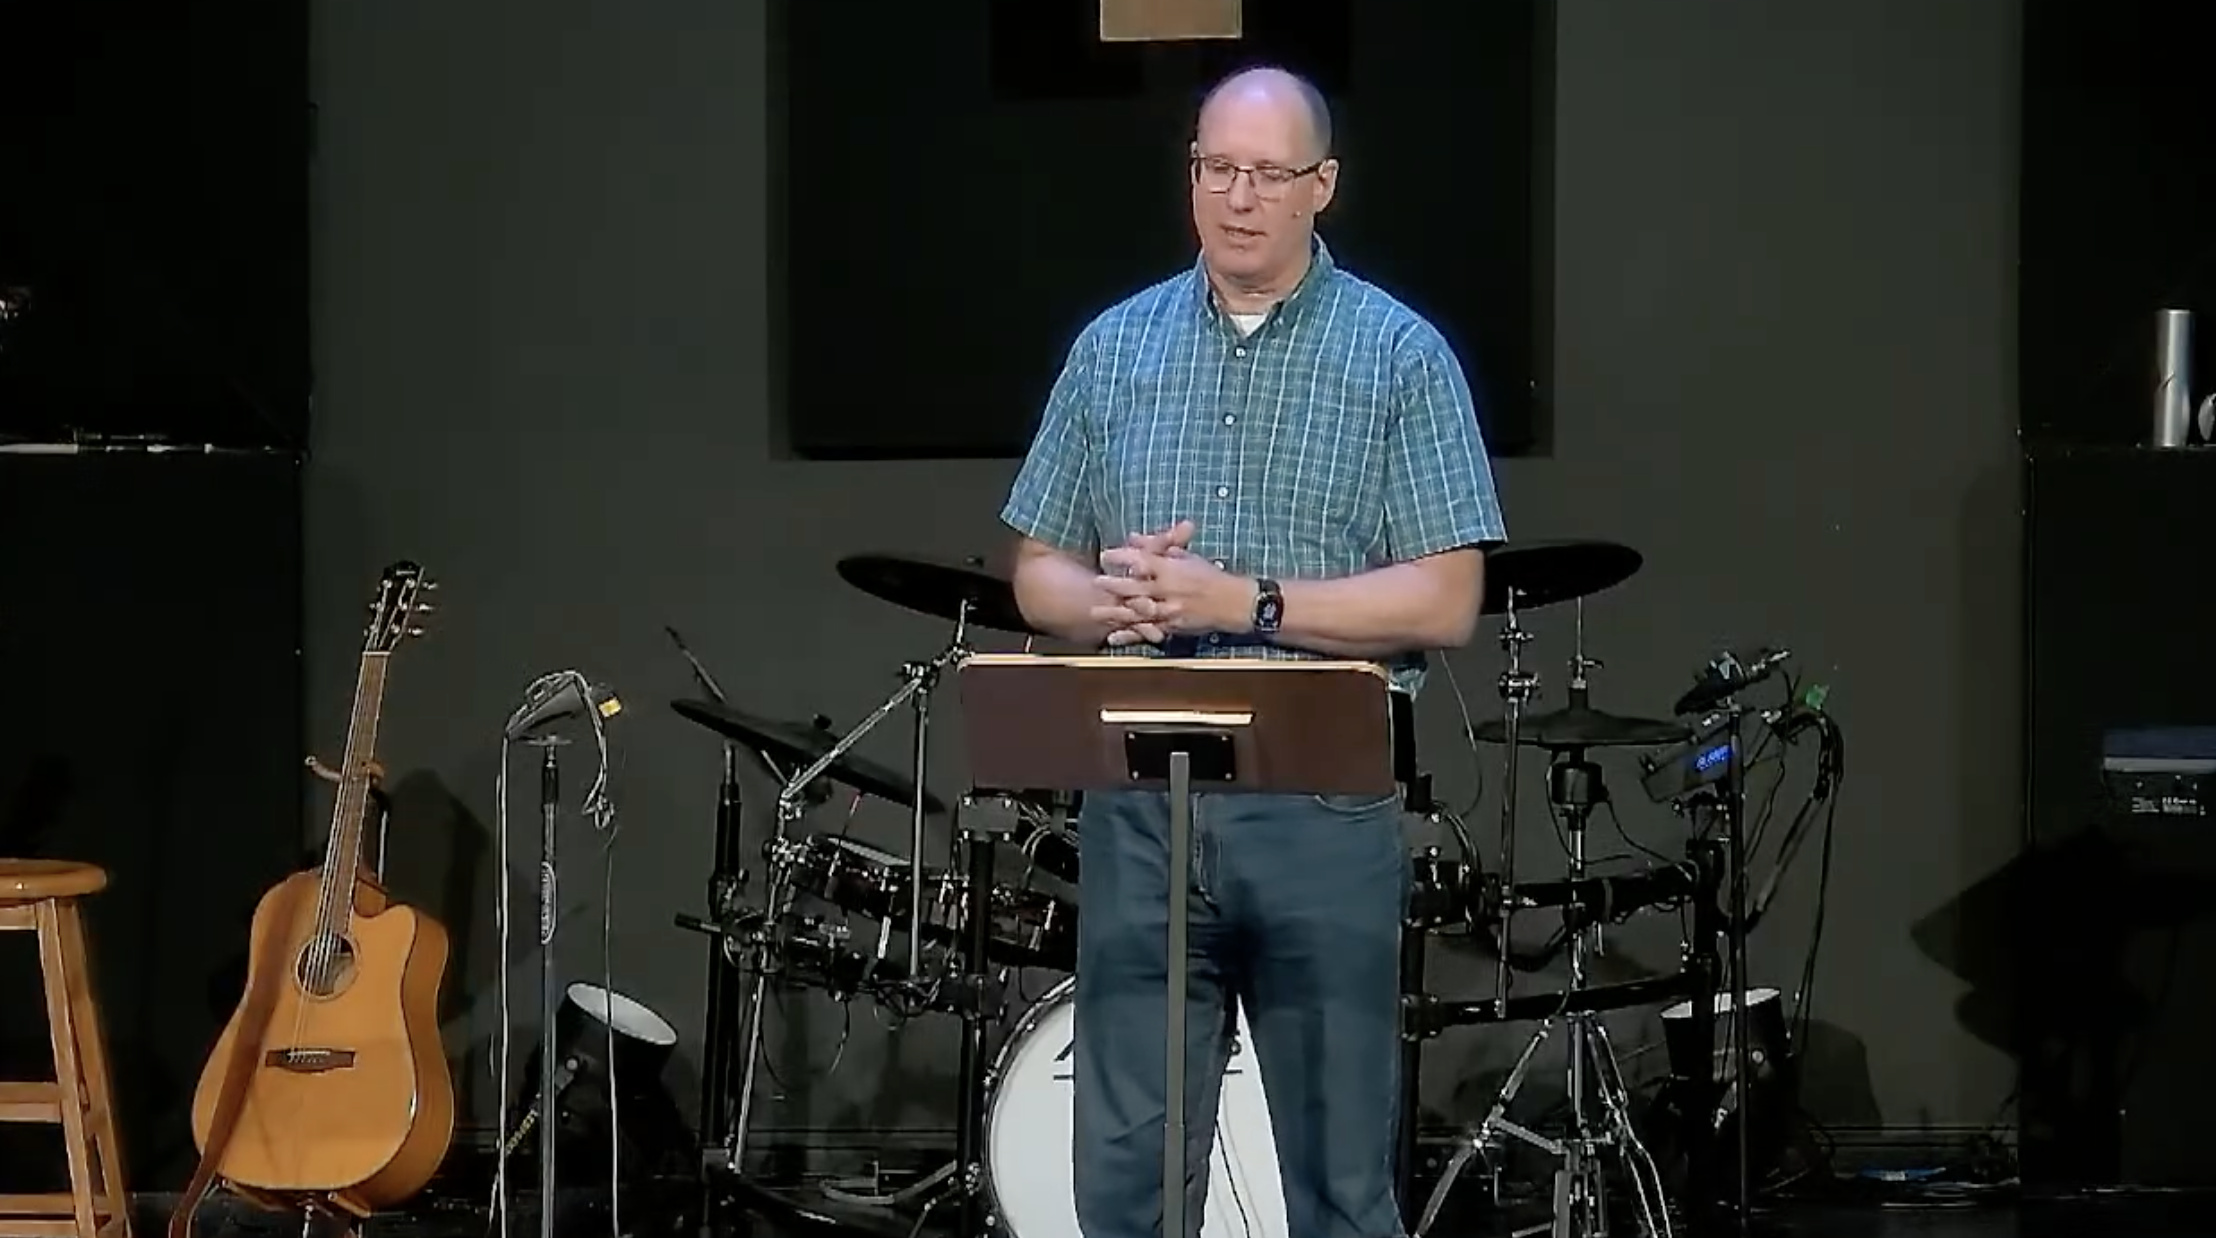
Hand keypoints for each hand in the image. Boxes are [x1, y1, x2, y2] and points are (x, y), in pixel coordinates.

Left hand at [1097, 538, 1253, 637]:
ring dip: (1115, 612)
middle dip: (1114, 585)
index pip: (1143, 560)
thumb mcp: (1187, 556)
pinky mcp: (1172, 627)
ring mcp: (1169, 611)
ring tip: (1094, 612)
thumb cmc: (1211, 577)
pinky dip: (1130, 635)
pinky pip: (1147, 631)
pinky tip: (1113, 637)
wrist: (1234, 603)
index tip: (1106, 554)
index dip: (1123, 556)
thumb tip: (1134, 537)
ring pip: (1137, 612)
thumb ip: (1159, 547)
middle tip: (1096, 582)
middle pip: (1136, 587)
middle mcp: (1169, 590)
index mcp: (1172, 569)